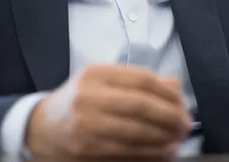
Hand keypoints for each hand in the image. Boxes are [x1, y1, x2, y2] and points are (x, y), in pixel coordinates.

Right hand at [24, 64, 190, 157]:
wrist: (42, 128)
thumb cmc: (79, 101)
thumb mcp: (103, 82)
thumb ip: (137, 82)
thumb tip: (174, 86)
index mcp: (96, 74)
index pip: (142, 79)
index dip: (168, 93)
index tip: (183, 103)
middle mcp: (88, 97)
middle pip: (142, 105)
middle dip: (171, 116)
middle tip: (186, 124)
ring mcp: (86, 125)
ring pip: (136, 132)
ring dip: (164, 138)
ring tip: (178, 139)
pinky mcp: (86, 150)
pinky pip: (127, 153)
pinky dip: (151, 153)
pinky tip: (164, 151)